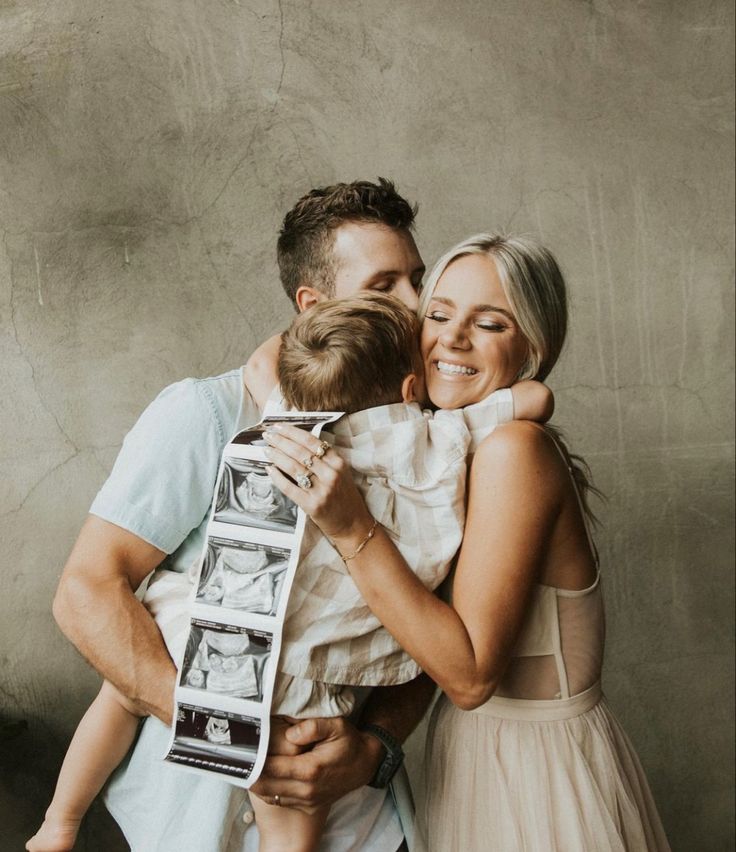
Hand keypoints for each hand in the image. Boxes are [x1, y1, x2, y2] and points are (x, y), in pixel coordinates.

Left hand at [249, 716, 382, 811]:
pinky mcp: (307, 805)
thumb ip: (312, 727)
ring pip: (270, 795)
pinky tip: (261, 775)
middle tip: (237, 757)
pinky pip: (279, 801)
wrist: (364, 764)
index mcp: (311, 769)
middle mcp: (307, 790)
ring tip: (245, 765)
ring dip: (256, 782)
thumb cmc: (348, 742)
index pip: (271, 768)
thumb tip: (289, 734)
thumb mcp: (336, 726)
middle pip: (265, 785)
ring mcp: (307, 801)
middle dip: (250, 772)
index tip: (242, 750)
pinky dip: (267, 790)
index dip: (254, 760)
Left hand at [263, 425, 373, 543]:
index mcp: (338, 463)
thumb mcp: (341, 472)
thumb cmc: (344, 496)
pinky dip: (277, 477)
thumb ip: (325, 459)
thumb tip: (297, 442)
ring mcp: (321, 490)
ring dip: (277, 456)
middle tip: (267, 435)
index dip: (292, 432)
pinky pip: (290, 488)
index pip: (311, 441)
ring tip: (266, 449)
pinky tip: (270, 470)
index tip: (278, 426)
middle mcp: (331, 474)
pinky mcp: (312, 505)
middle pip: (300, 452)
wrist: (353, 524)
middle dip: (280, 441)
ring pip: (293, 467)